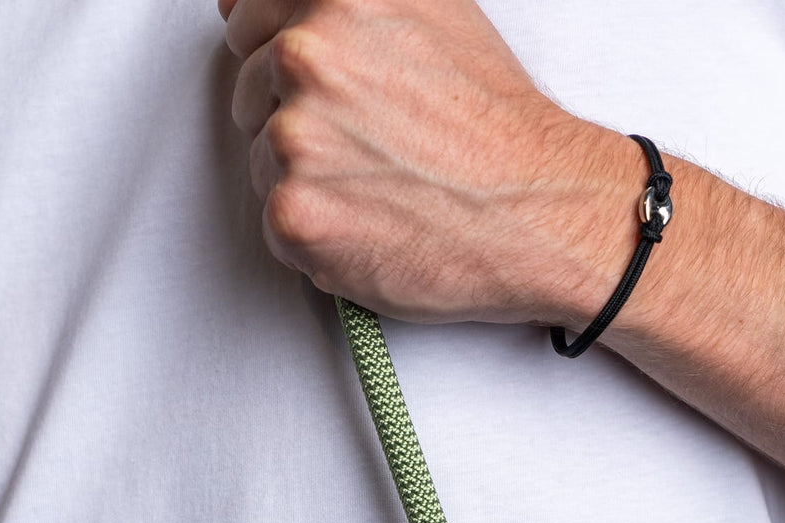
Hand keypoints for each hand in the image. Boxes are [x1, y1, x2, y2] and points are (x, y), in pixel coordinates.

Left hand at [219, 0, 635, 324]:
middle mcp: (307, 56)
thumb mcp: (433, 8)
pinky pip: (276, 228)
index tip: (317, 91)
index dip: (278, 58)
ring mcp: (295, 137)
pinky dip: (319, 238)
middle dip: (300, 124)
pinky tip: (374, 225)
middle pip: (250, 95)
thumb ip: (345, 4)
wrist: (538, 211)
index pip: (247, 18)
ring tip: (382, 188)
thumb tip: (259, 4)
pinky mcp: (295, 213)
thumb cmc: (495, 128)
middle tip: (373, 150)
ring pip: (263, 164)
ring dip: (310, 183)